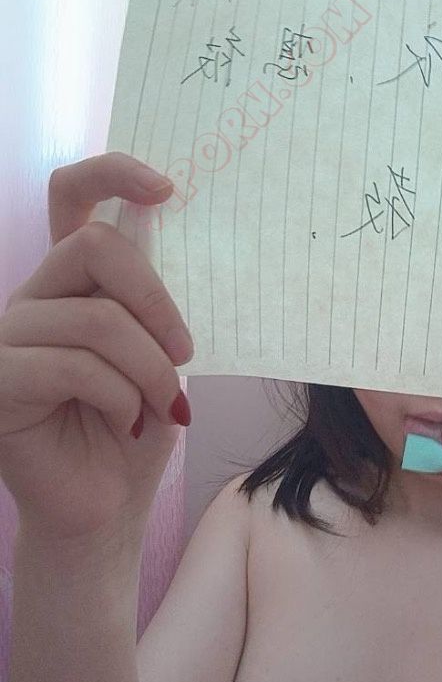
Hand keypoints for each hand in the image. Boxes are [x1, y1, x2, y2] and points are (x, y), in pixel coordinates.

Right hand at [0, 152, 193, 541]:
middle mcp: (33, 298)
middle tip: (184, 352)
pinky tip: (126, 424)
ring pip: (97, 319)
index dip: (112, 173)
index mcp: (71, 284)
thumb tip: (178, 245)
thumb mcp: (158, 356)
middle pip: (94, 246)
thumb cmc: (135, 429)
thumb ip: (152, 304)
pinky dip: (120, 398)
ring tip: (163, 407)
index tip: (166, 188)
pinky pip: (74, 366)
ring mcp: (6, 337)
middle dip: (156, 300)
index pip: (71, 197)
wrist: (105, 507)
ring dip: (149, 370)